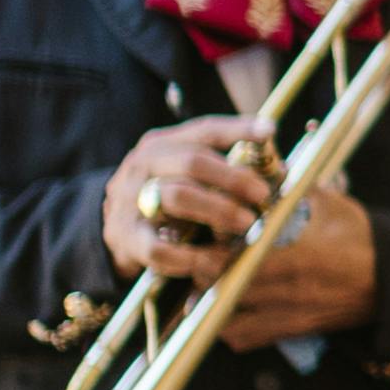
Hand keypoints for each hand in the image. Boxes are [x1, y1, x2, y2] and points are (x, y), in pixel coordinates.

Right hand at [106, 124, 271, 290]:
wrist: (111, 228)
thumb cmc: (163, 197)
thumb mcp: (183, 173)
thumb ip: (220, 167)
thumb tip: (277, 168)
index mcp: (162, 145)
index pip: (203, 130)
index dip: (238, 129)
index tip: (269, 132)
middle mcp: (143, 166)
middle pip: (193, 162)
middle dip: (234, 178)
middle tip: (262, 196)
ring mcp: (131, 201)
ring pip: (178, 197)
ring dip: (220, 211)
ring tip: (247, 225)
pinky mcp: (127, 238)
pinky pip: (162, 249)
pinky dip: (194, 256)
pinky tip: (216, 260)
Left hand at [219, 183, 376, 346]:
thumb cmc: (363, 239)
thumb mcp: (332, 206)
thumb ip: (295, 189)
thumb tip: (265, 168)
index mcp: (298, 256)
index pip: (239, 262)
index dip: (212, 255)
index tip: (204, 241)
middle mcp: (289, 290)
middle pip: (225, 292)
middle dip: (204, 277)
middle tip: (197, 261)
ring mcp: (290, 314)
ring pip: (228, 322)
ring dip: (210, 306)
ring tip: (203, 289)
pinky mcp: (294, 330)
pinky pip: (248, 339)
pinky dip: (230, 329)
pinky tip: (227, 312)